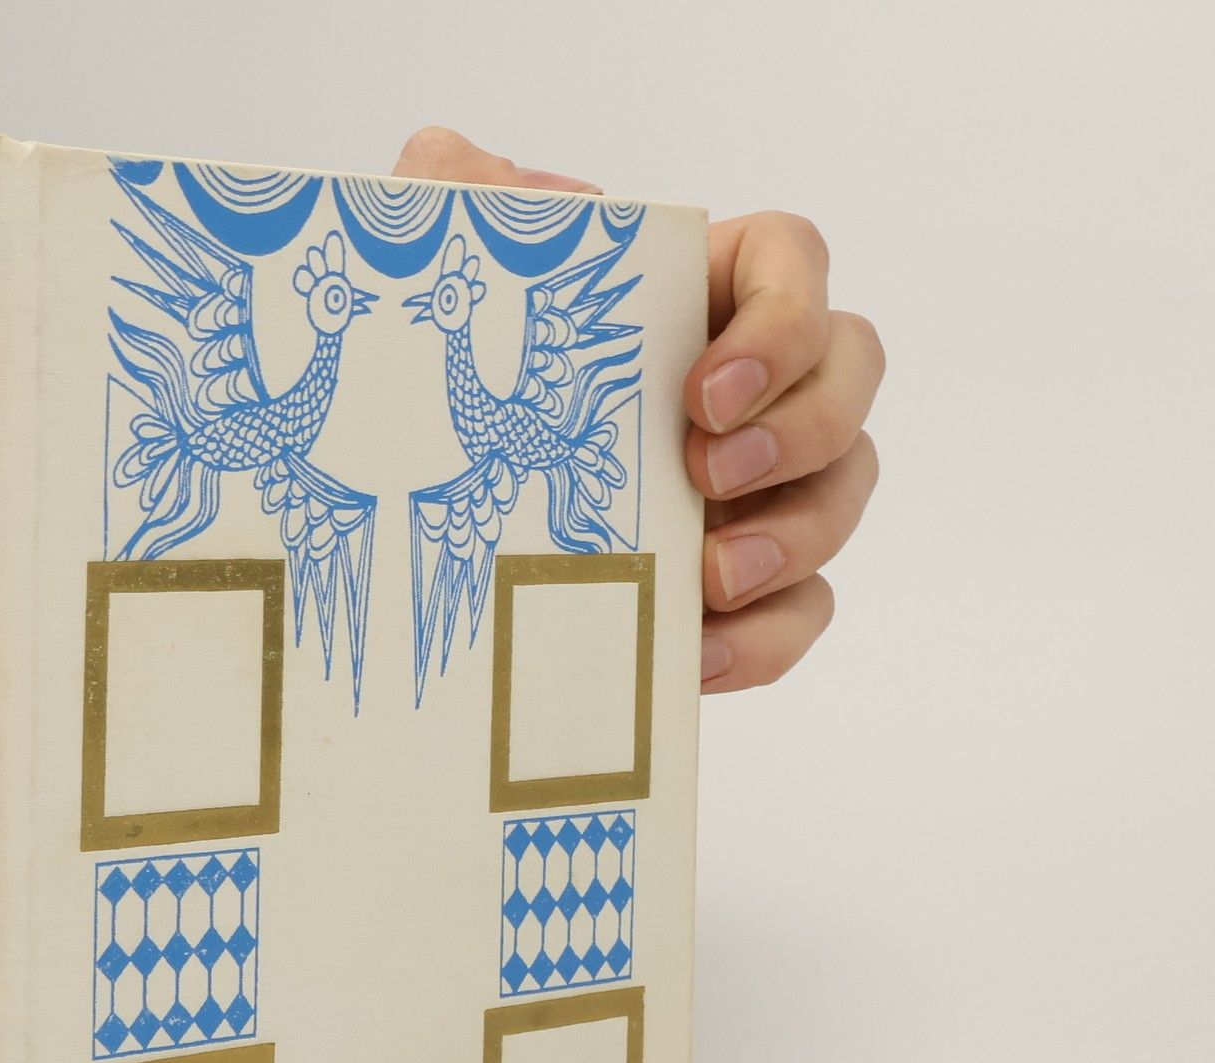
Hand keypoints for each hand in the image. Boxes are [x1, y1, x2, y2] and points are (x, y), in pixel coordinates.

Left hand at [393, 127, 882, 691]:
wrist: (437, 543)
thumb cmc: (467, 398)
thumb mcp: (452, 297)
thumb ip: (462, 206)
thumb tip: (481, 182)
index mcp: (699, 300)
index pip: (795, 263)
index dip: (781, 321)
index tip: (704, 390)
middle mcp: (756, 389)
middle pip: (852, 378)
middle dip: (800, 429)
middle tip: (706, 477)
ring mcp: (765, 492)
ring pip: (845, 497)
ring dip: (795, 539)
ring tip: (709, 577)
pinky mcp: (747, 591)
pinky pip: (802, 614)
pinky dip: (762, 639)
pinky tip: (694, 653)